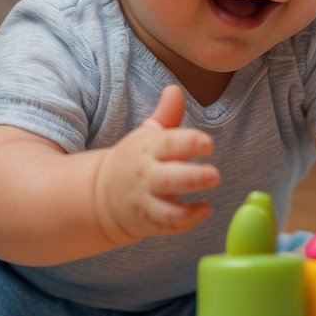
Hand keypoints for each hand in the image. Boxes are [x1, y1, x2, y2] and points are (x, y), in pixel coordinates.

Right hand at [94, 85, 219, 244]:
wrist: (101, 193)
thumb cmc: (137, 159)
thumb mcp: (147, 134)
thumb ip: (166, 115)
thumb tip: (175, 89)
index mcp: (149, 148)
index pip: (169, 143)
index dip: (190, 143)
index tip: (208, 144)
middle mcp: (147, 175)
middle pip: (170, 179)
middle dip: (193, 178)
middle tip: (215, 176)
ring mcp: (146, 200)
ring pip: (166, 210)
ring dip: (188, 210)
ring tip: (208, 200)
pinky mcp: (148, 222)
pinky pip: (167, 227)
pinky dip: (187, 222)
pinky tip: (204, 210)